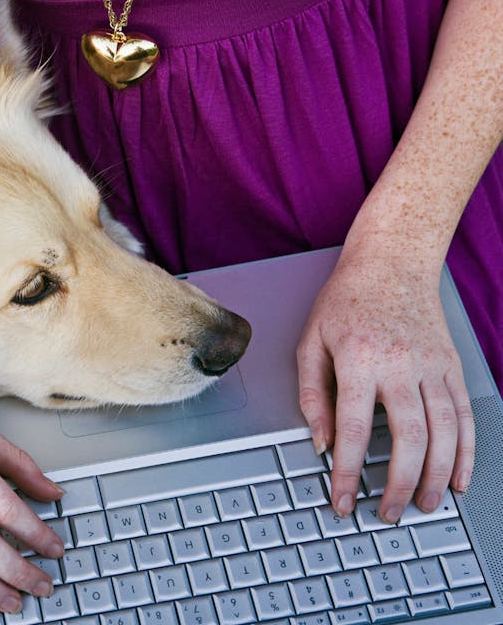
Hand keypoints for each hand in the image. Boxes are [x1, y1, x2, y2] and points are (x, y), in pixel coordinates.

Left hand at [296, 251, 474, 524]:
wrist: (392, 263)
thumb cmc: (345, 301)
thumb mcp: (310, 341)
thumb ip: (311, 394)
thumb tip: (320, 442)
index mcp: (359, 360)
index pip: (353, 429)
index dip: (348, 472)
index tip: (343, 501)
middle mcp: (401, 366)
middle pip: (409, 438)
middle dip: (399, 484)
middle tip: (388, 514)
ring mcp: (433, 367)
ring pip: (445, 432)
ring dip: (436, 476)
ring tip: (424, 505)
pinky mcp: (452, 368)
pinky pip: (465, 417)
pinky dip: (466, 452)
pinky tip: (458, 478)